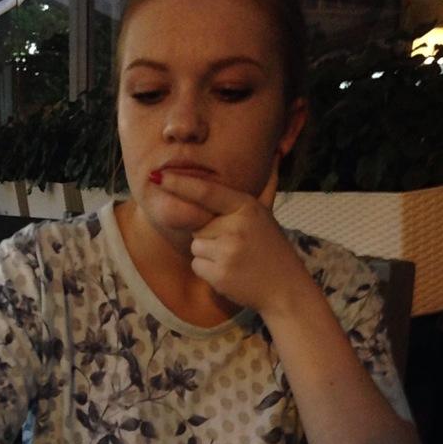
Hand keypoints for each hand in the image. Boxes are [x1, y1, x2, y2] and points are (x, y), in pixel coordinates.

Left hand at [158, 159, 310, 315]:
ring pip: (195, 246)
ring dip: (208, 254)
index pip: (206, 192)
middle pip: (198, 225)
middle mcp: (236, 227)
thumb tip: (276, 155)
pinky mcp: (220, 274)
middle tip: (234, 245)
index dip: (179, 183)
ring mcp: (228, 251)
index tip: (157, 176)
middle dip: (208, 235)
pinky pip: (197, 265)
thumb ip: (263, 188)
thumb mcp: (266, 215)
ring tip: (233, 259)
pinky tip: (229, 272)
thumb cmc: (272, 250)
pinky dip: (208, 271)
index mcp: (246, 207)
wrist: (285, 288)